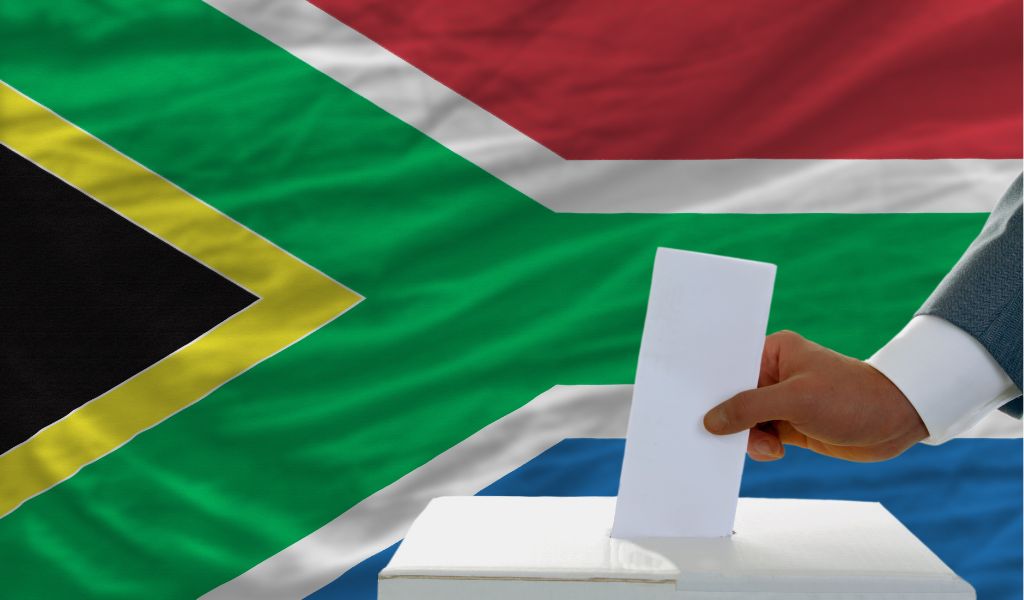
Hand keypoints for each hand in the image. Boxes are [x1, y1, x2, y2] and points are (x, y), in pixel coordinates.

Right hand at [703, 330, 927, 461]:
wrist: (897, 420)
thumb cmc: (853, 397)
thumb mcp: (795, 400)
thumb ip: (749, 409)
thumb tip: (712, 421)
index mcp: (773, 351)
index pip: (729, 366)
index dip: (711, 387)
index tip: (695, 406)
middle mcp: (774, 374)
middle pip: (733, 397)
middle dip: (729, 418)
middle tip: (725, 435)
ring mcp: (783, 401)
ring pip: (746, 421)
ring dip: (749, 437)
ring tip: (769, 446)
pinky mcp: (792, 425)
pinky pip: (762, 436)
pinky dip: (761, 447)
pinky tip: (775, 452)